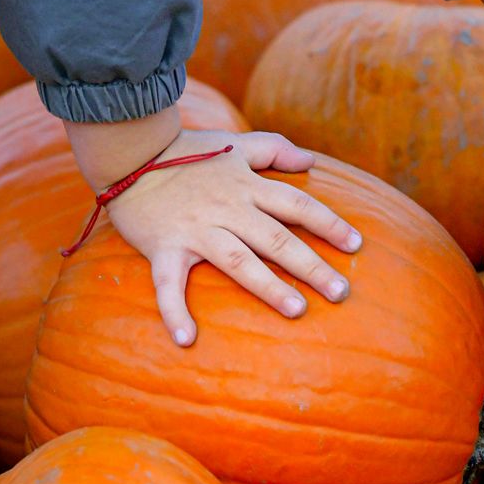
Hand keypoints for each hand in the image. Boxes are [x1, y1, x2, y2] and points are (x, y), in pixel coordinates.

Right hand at [67, 111, 361, 346]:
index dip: (329, 224)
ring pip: (239, 261)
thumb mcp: (235, 144)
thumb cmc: (185, 151)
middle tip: (341, 292)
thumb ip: (274, 150)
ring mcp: (196, 229)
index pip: (298, 206)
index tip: (356, 245)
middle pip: (278, 239)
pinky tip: (187, 339)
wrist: (127, 150)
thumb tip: (311, 161)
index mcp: (247, 186)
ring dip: (269, 287)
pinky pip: (168, 283)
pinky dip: (175, 311)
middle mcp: (228, 208)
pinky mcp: (164, 247)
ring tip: (298, 310)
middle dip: (311, 266)